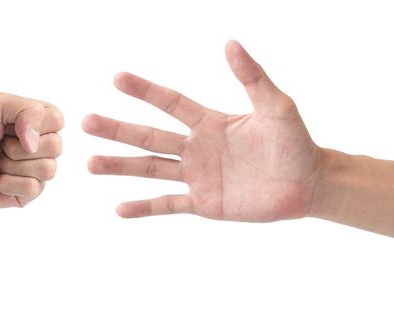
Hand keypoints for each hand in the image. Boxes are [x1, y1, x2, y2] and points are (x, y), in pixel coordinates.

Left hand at [0, 92, 63, 207]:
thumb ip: (26, 110)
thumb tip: (35, 144)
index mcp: (40, 121)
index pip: (58, 120)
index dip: (33, 123)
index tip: (8, 125)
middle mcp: (43, 145)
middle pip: (56, 147)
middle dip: (19, 147)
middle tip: (0, 145)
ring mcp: (38, 170)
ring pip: (48, 170)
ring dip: (14, 165)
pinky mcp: (30, 193)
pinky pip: (33, 188)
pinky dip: (9, 183)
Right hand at [83, 41, 321, 220]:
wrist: (308, 184)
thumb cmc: (295, 142)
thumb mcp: (276, 106)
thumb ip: (253, 77)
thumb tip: (230, 43)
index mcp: (210, 122)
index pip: (171, 103)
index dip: (145, 91)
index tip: (117, 78)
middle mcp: (196, 147)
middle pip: (150, 137)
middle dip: (118, 129)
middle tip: (86, 122)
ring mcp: (197, 177)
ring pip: (151, 169)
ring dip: (121, 167)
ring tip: (90, 163)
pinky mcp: (204, 203)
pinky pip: (169, 204)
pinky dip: (145, 207)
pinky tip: (119, 208)